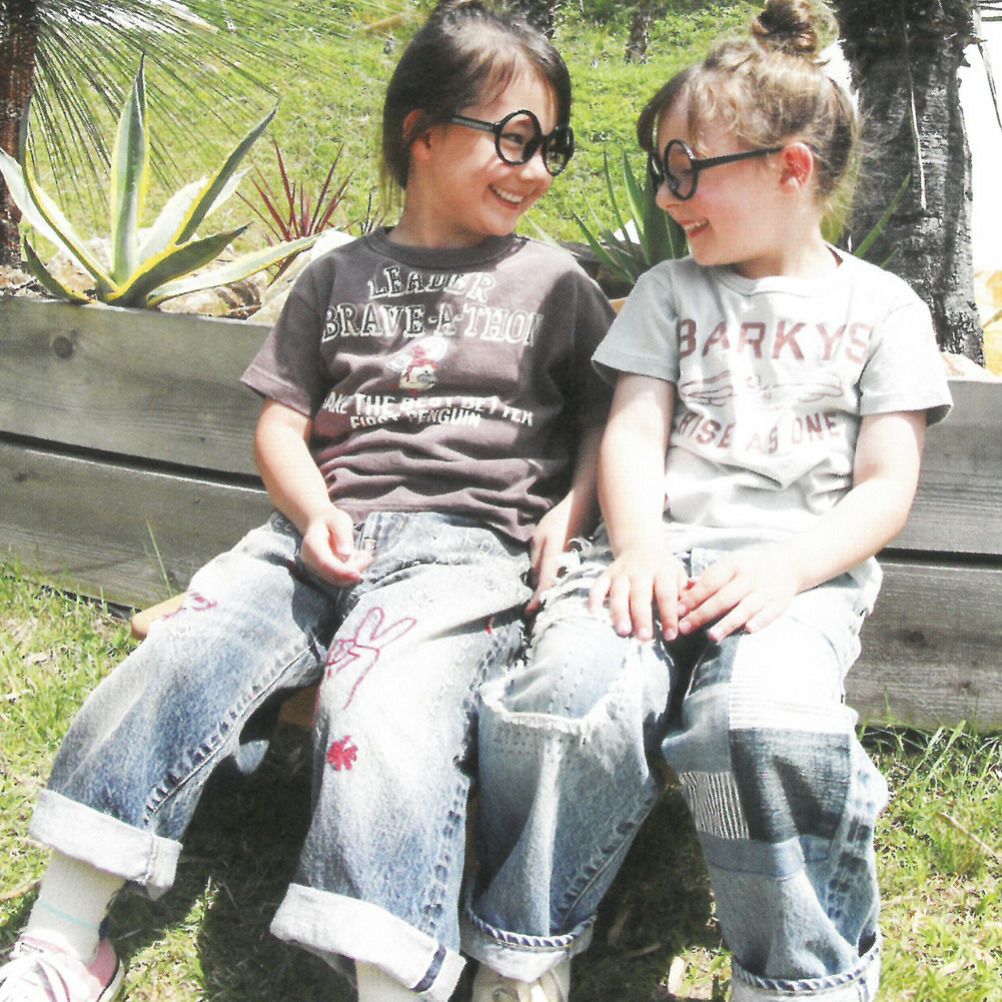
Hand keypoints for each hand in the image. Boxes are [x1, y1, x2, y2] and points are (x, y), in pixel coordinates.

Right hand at [300, 507, 371, 585]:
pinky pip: (340, 579)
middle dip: (353, 570)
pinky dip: (352, 571)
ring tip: (363, 554)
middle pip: (332, 575)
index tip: (357, 574)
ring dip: (355, 570)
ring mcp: (316, 569)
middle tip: (367, 557)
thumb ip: (343, 536)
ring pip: (338, 580)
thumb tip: (346, 554)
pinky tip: (358, 558)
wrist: (320, 525)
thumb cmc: (331, 521)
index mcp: (311, 545)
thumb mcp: (339, 521)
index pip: (324, 563)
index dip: (341, 571)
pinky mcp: (324, 574)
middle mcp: (310, 560)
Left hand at [526, 498, 575, 613]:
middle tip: (532, 612)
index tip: (528, 612)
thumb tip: (535, 580)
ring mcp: (574, 564)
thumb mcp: (539, 538)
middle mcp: (566, 565)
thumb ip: (536, 560)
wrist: (582, 508)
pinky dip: (558, 583)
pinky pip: (566, 576)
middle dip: (543, 600)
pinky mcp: (578, 561)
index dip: (536, 600)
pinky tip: (553, 585)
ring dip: (551, 593)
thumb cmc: (558, 520)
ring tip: (540, 601)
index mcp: (554, 559)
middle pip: (554, 589)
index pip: (544, 585)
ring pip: (561, 584)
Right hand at [588, 544, 688, 641]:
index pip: (666, 595)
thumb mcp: (678, 574)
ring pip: (619, 593)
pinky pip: (598, 586)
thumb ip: (684, 593)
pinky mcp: (607, 574)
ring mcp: (621, 573)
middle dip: (642, 617)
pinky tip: (593, 614)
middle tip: (644, 637)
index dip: (669, 615)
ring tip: (623, 631)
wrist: (641, 544)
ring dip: (620, 613)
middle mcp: (640, 571)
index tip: (671, 635)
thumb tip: (690, 613)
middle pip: (640, 595)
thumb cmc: (663, 567)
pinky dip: (594, 599)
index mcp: (662, 571)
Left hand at [678, 545, 799, 641]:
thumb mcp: (730, 564)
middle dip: (702, 614)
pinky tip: (747, 630)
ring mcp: (765, 591)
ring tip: (711, 636)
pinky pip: (768, 614)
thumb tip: (683, 588)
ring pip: (744, 608)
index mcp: (733, 565)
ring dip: (728, 623)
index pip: (710, 583)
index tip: (677, 611)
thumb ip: (708, 577)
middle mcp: (749, 578)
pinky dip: (759, 621)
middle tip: (685, 628)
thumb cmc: (750, 567)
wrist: (789, 564)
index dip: (693, 598)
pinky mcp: (779, 603)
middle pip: (723, 598)